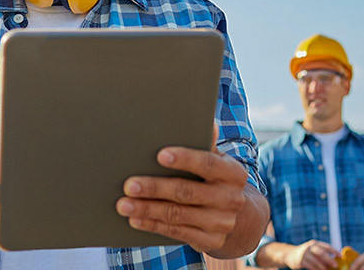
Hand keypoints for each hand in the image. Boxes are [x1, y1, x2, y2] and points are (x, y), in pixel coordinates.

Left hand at [115, 138, 248, 252]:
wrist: (239, 216)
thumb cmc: (215, 178)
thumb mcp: (216, 159)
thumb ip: (206, 143)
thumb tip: (207, 122)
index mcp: (233, 173)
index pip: (208, 163)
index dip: (185, 159)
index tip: (159, 155)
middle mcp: (231, 199)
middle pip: (187, 192)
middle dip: (155, 188)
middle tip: (129, 185)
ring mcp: (222, 223)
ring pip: (178, 215)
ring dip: (148, 209)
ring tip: (123, 204)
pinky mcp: (211, 241)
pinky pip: (177, 233)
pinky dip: (153, 225)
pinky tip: (135, 219)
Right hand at [280, 240, 338, 269]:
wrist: (289, 254)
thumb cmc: (305, 253)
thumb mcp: (312, 250)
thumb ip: (322, 253)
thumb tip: (335, 260)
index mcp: (314, 243)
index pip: (326, 246)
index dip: (334, 251)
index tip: (341, 256)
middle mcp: (309, 247)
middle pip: (321, 253)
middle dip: (329, 259)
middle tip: (335, 265)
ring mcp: (304, 254)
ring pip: (316, 261)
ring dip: (323, 267)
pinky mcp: (300, 261)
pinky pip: (310, 267)